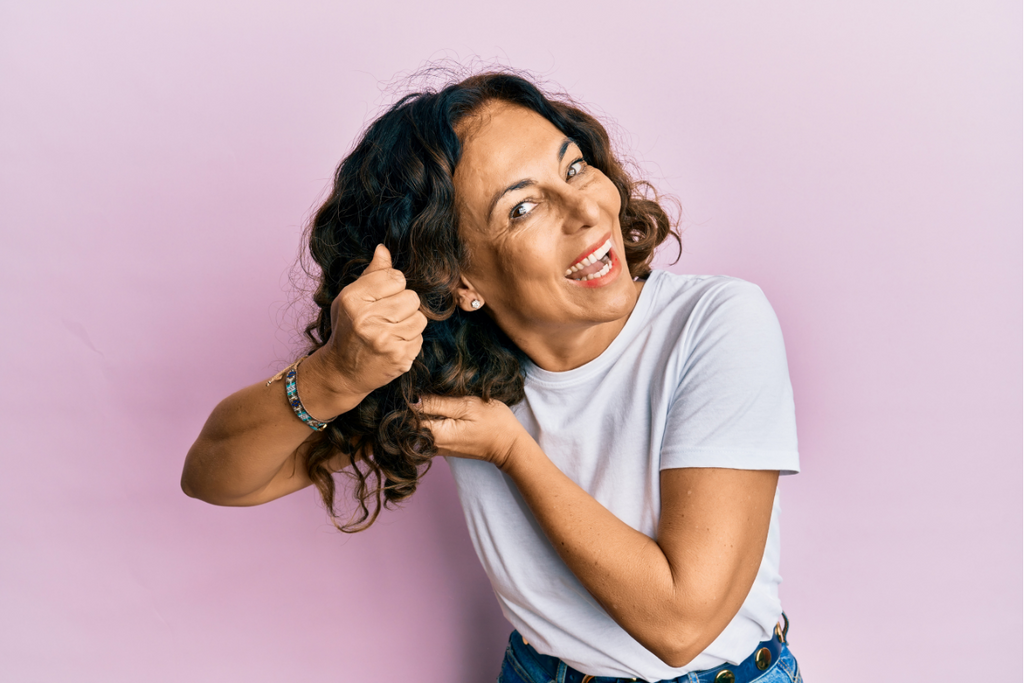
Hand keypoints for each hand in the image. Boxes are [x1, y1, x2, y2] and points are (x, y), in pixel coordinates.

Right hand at [319, 244, 427, 396]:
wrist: (342, 371)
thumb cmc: (348, 329)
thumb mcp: (351, 298)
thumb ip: (371, 274)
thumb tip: (384, 249)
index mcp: (354, 299)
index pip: (395, 277)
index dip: (393, 287)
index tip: (382, 298)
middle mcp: (367, 320)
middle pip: (412, 298)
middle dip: (404, 306)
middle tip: (388, 317)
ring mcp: (384, 341)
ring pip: (420, 318)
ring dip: (409, 323)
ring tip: (391, 331)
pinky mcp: (399, 358)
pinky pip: (419, 338)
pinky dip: (409, 341)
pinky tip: (392, 345)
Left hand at [417, 395, 527, 470]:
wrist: (509, 446)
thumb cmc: (494, 423)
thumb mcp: (467, 406)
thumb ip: (438, 403)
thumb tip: (413, 399)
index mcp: (435, 434)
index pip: (408, 417)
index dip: (408, 400)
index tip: (414, 386)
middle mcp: (432, 444)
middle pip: (412, 422)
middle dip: (415, 404)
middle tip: (427, 388)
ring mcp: (438, 447)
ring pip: (421, 425)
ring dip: (425, 411)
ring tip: (436, 396)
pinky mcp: (444, 445)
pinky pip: (431, 429)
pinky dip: (433, 418)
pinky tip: (443, 407)